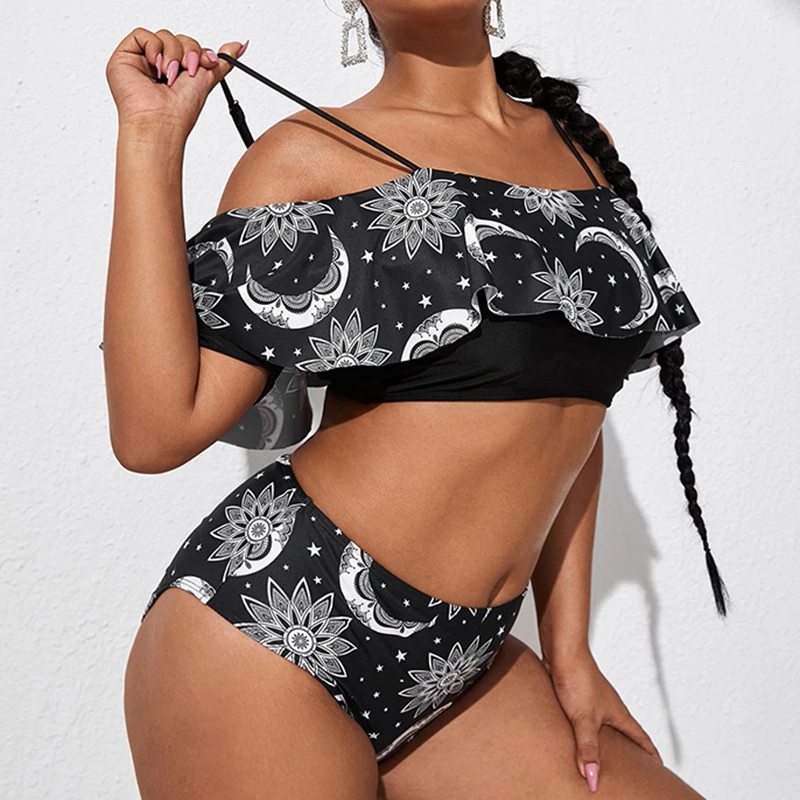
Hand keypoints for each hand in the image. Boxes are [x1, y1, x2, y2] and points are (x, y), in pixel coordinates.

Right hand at [105, 27, 248, 139]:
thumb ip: (221, 62)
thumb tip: (239, 46)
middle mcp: (159, 66)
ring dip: (172, 54)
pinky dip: (154, 48)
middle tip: (187, 72)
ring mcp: (141, 61)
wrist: (161, 122)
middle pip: (178, 39)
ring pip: (163, 36)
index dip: (199, 52)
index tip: (206, 64)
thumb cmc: (180, 111)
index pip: (189, 47)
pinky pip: (142, 34)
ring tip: (169, 76)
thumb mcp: (206, 80)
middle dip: (188, 53)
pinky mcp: (125, 57)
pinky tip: (156, 67)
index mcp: (177, 72)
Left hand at [546, 649, 662, 791]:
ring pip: (604, 727)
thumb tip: (593, 779)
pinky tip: (573, 736)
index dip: (651, 755)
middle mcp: (610, 708)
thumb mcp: (584, 720)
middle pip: (625, 734)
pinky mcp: (577, 697)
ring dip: (605, 742)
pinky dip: (585, 732)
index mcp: (619, 715)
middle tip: (632, 769)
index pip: (642, 740)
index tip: (658, 769)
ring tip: (601, 758)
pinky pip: (585, 720)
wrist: (561, 650)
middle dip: (629, 752)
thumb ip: (588, 749)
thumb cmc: (578, 676)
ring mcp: (594, 702)